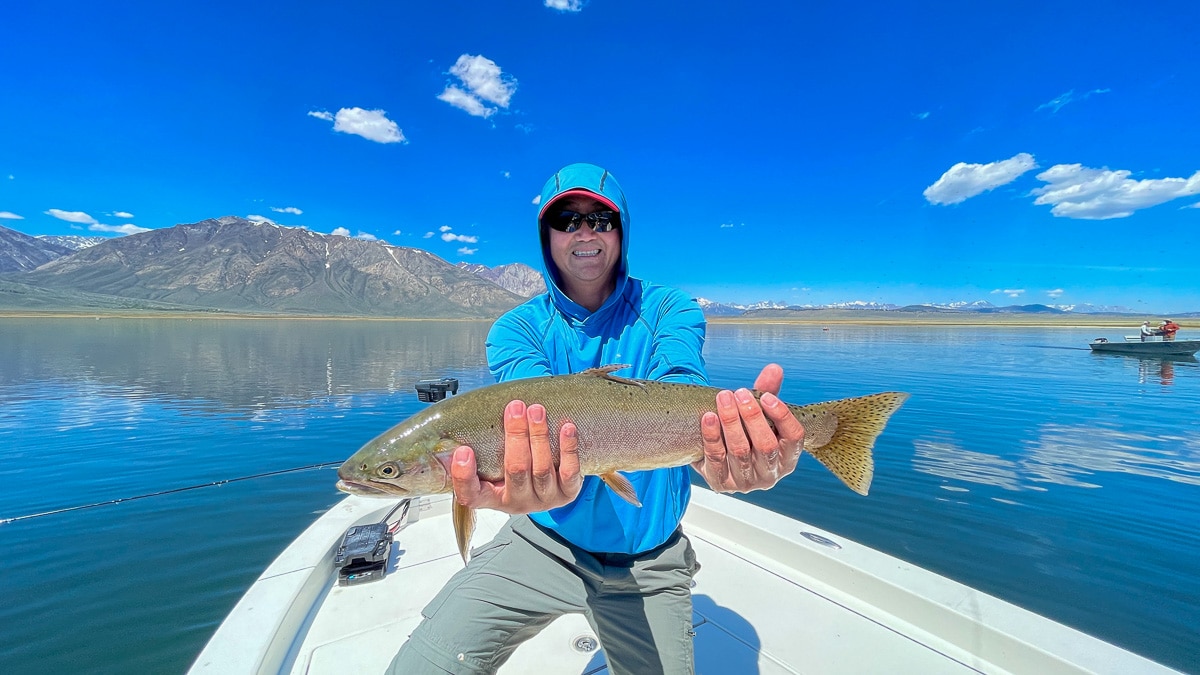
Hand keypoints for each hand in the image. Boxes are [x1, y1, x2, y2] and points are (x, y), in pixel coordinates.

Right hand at [451, 400, 582, 513]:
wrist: (550, 485)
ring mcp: (544, 499)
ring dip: (539, 436)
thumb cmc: (514, 467)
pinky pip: (570, 472)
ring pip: (542, 469)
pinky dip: (568, 448)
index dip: (464, 476)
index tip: (463, 450)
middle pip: (515, 471)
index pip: (470, 495)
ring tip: (536, 411)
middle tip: (514, 409)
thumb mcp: (492, 465)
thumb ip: (477, 450)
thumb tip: (450, 428)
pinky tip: (566, 428)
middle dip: (516, 437)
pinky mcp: (567, 493)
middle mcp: (517, 501)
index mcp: (491, 497)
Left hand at [692, 363, 804, 492]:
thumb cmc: (745, 433)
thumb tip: (774, 369)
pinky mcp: (721, 483)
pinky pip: (716, 458)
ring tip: (724, 398)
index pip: (794, 437)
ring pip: (740, 451)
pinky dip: (712, 436)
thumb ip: (768, 392)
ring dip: (731, 421)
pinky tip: (709, 417)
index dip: (782, 416)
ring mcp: (746, 482)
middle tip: (740, 393)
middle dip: (752, 417)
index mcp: (787, 458)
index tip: (766, 396)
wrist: (716, 455)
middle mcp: (770, 474)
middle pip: (766, 445)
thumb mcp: (759, 414)